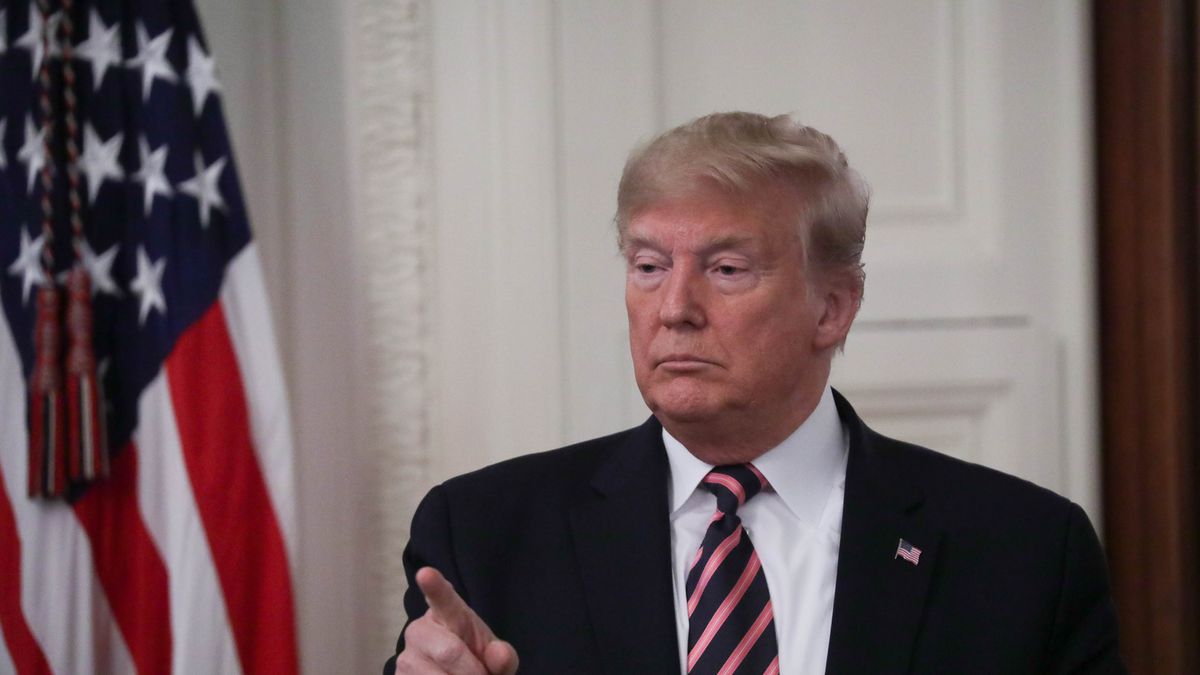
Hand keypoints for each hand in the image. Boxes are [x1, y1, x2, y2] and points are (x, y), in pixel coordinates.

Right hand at [394, 567, 519, 673]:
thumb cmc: (476, 661)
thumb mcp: (495, 659)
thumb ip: (502, 656)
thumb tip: (500, 654)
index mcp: (447, 613)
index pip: (442, 597)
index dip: (434, 586)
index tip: (426, 573)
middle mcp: (420, 630)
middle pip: (449, 652)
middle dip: (472, 672)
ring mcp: (406, 656)